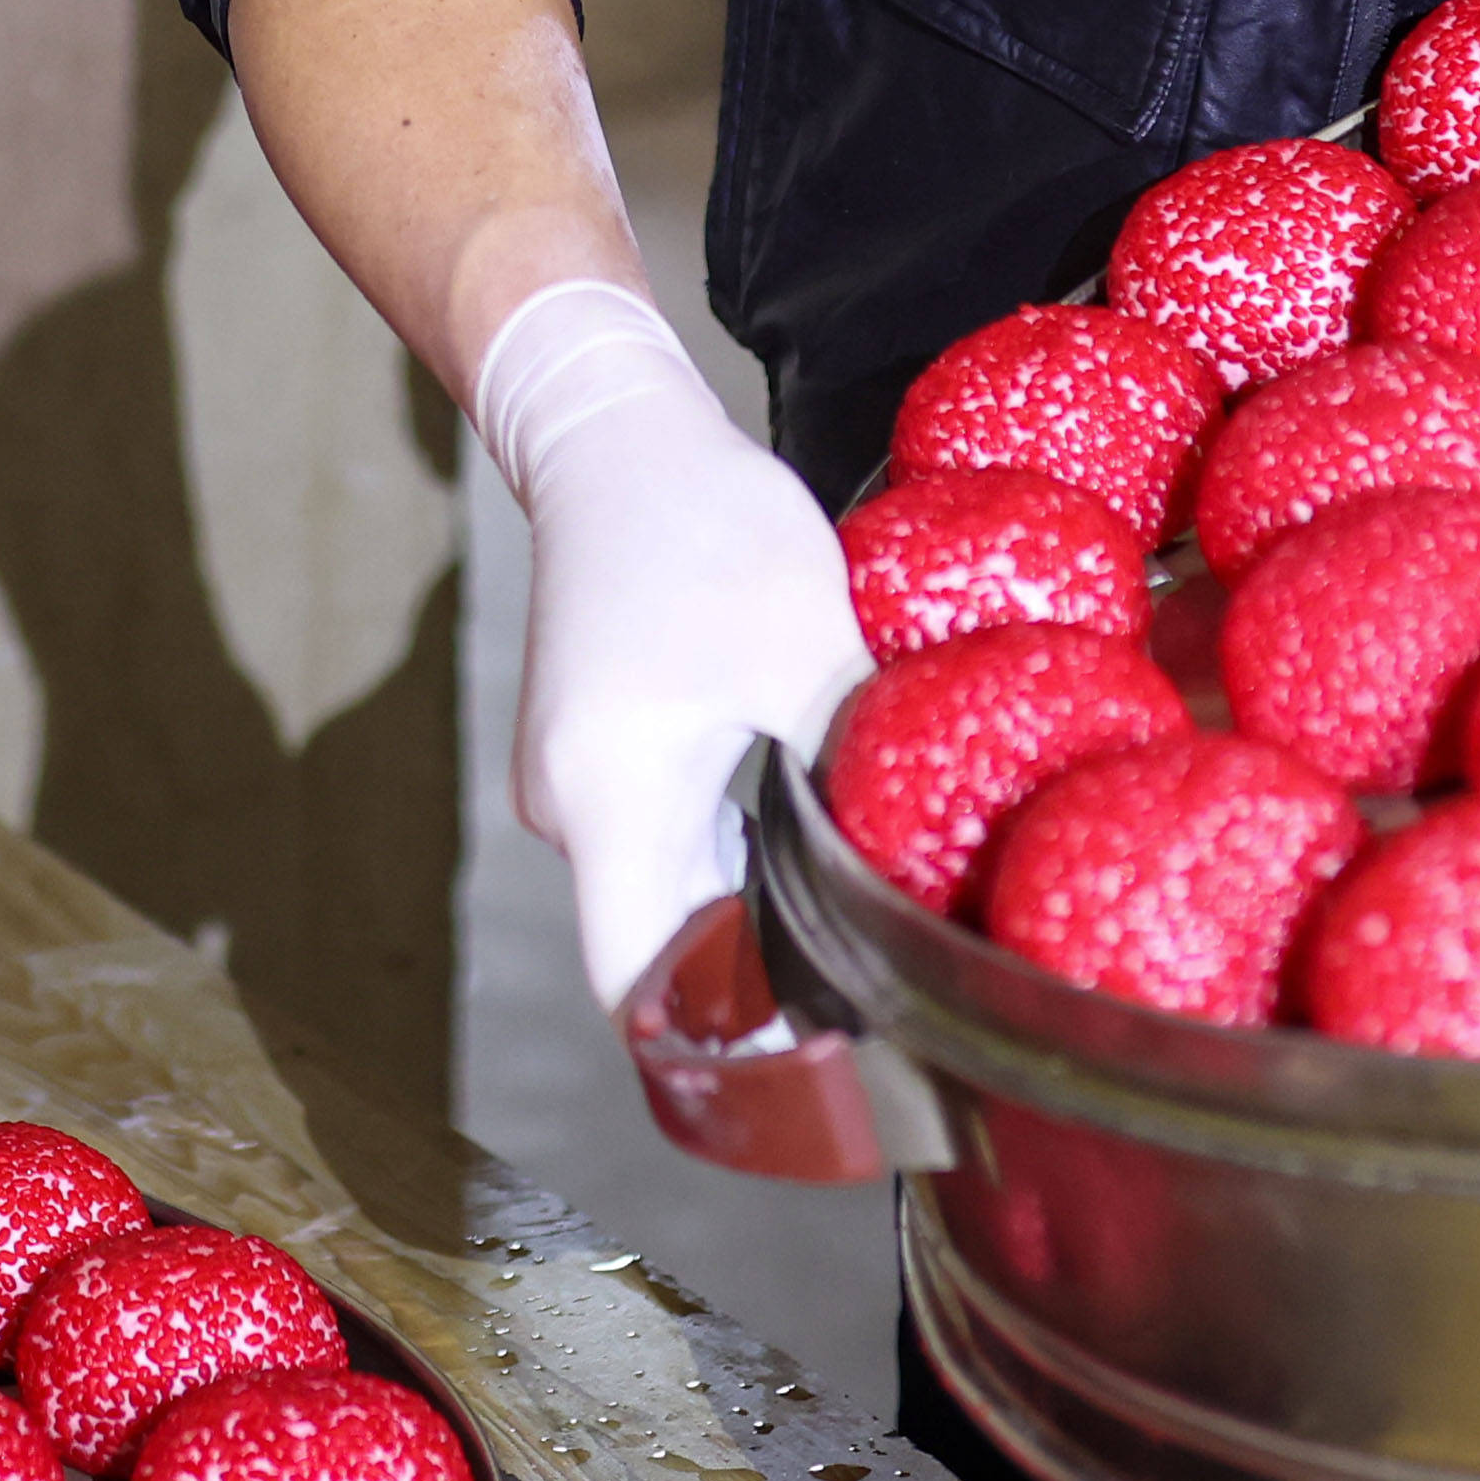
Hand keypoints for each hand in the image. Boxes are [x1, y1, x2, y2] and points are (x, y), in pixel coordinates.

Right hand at [471, 281, 869, 1007]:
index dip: (722, 1040)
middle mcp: (568, 807)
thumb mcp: (808, 645)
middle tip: (866, 983)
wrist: (615, 433)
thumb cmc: (702, 526)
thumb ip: (852, 762)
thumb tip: (911, 866)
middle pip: (655, 949)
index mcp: (608, 799)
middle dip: (751, 980)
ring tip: (845, 906)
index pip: (639, 987)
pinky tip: (797, 825)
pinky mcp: (591, 751)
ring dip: (742, 906)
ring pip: (661, 891)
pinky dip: (724, 850)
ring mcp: (571, 780)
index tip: (816, 1047)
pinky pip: (657, 837)